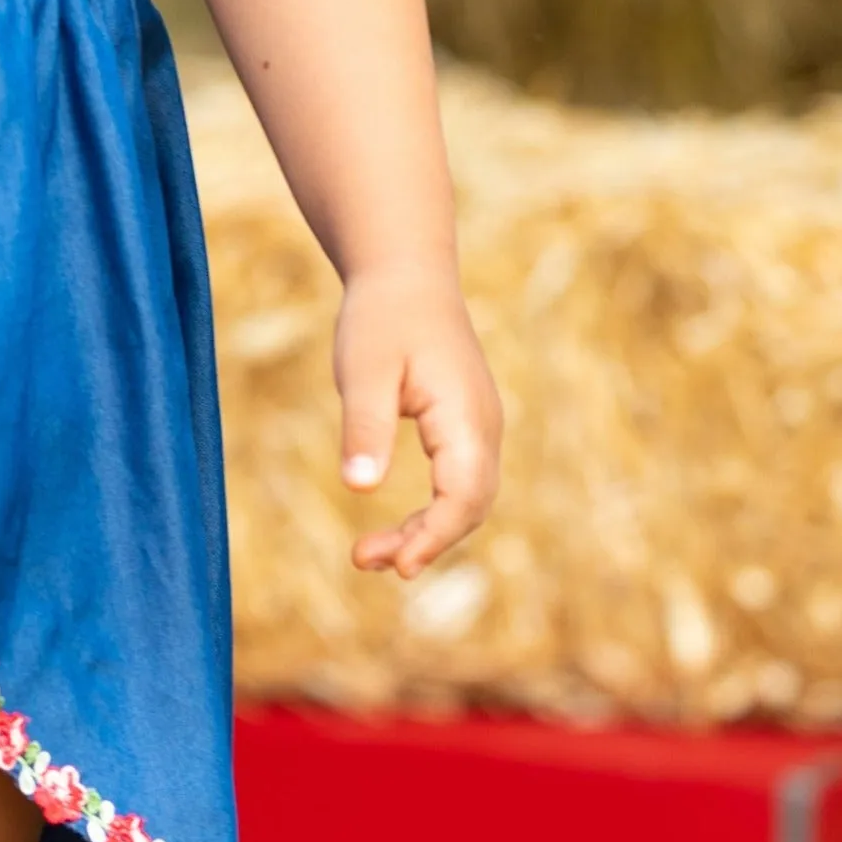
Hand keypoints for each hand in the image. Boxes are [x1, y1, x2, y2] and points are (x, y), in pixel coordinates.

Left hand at [334, 263, 500, 579]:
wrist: (406, 276)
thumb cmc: (382, 317)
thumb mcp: (363, 370)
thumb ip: (364, 427)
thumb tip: (358, 488)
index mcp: (465, 414)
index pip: (464, 493)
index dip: (434, 535)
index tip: (398, 565)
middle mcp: (484, 426)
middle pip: (470, 506)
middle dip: (424, 542)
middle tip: (364, 560)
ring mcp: (479, 428)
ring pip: (466, 500)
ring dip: (425, 533)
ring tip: (368, 555)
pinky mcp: (464, 429)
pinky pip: (458, 485)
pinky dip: (431, 515)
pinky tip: (395, 531)